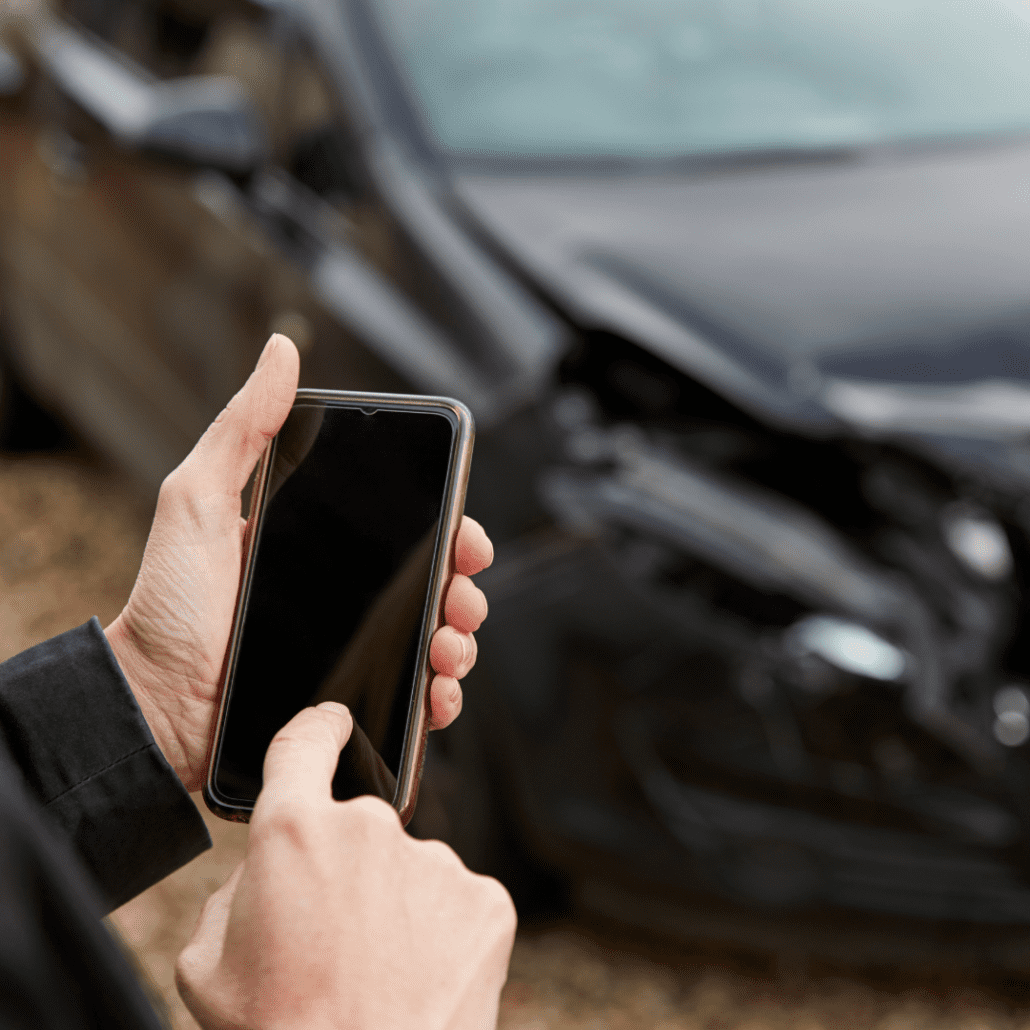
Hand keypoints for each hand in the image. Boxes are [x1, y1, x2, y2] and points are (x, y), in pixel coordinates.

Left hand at [104, 334, 492, 791]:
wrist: (151, 707)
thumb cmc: (167, 606)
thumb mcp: (197, 500)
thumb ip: (242, 428)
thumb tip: (282, 350)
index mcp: (320, 545)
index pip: (406, 530)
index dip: (449, 529)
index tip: (467, 537)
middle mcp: (342, 595)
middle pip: (433, 585)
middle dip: (464, 590)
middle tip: (461, 596)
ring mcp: (350, 652)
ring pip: (433, 640)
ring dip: (459, 641)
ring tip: (447, 647)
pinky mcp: (348, 705)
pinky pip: (411, 701)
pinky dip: (439, 699)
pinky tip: (436, 693)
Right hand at [176, 703, 515, 1029]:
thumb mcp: (206, 967)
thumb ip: (233, 891)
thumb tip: (265, 873)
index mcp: (294, 831)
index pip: (304, 743)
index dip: (314, 730)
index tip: (329, 724)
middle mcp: (371, 829)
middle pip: (358, 826)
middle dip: (345, 871)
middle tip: (334, 942)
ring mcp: (436, 862)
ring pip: (409, 869)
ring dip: (395, 907)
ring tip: (378, 974)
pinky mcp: (485, 900)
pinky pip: (455, 901)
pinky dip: (440, 933)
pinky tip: (419, 979)